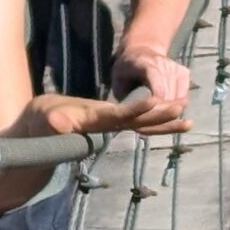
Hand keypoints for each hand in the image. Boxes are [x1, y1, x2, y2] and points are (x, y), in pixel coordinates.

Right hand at [44, 56, 190, 138]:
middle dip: (160, 119)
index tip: (154, 101)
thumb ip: (53, 122)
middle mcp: (107, 126)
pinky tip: (169, 117)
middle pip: (139, 124)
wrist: (40, 128)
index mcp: (94, 122)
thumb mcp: (44, 119)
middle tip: (183, 109)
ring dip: (164, 123)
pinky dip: (155, 121)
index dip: (136, 109)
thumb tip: (59, 123)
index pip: (118, 116)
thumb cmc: (41, 121)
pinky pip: (138, 123)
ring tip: (188, 119)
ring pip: (142, 126)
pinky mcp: (110, 123)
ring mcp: (110, 125)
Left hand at [111, 46, 192, 123]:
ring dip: (169, 109)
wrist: (142, 51)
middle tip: (150, 120)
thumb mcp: (117, 78)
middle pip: (168, 91)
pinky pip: (184, 95)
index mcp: (142, 61)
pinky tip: (166, 107)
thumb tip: (129, 111)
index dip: (157, 91)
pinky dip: (177, 104)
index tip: (154, 107)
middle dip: (161, 109)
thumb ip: (121, 93)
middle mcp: (162, 62)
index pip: (154, 75)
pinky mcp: (184, 72)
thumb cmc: (126, 69)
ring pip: (178, 96)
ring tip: (157, 114)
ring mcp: (175, 66)